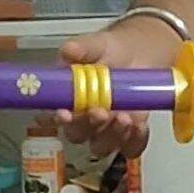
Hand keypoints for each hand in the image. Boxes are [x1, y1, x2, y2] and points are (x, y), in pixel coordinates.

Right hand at [36, 17, 181, 156]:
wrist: (140, 54)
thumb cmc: (111, 52)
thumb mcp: (95, 45)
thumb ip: (81, 48)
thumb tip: (69, 50)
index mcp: (68, 99)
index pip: (53, 116)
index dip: (57, 119)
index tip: (65, 114)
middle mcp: (83, 119)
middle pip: (77, 135)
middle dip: (87, 126)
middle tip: (101, 113)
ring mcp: (106, 129)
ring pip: (103, 145)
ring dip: (112, 135)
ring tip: (125, 118)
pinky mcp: (129, 133)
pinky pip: (131, 147)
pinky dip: (135, 140)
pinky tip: (140, 126)